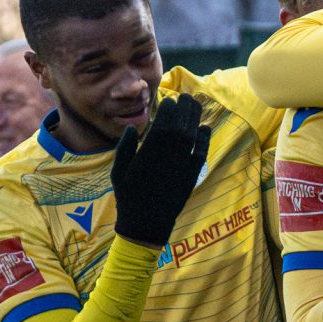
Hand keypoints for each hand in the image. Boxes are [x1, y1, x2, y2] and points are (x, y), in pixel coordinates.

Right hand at [109, 94, 209, 246]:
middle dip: (184, 110)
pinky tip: (205, 128)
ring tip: (196, 105)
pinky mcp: (191, 177)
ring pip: (192, 138)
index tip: (170, 101)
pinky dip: (204, 141)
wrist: (146, 224)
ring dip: (195, 119)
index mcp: (148, 155)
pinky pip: (201, 155)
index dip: (168, 111)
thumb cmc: (128, 197)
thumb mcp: (118, 172)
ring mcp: (181, 168)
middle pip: (180, 128)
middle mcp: (167, 159)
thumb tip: (132, 127)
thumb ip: (124, 149)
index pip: (162, 126)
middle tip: (186, 97)